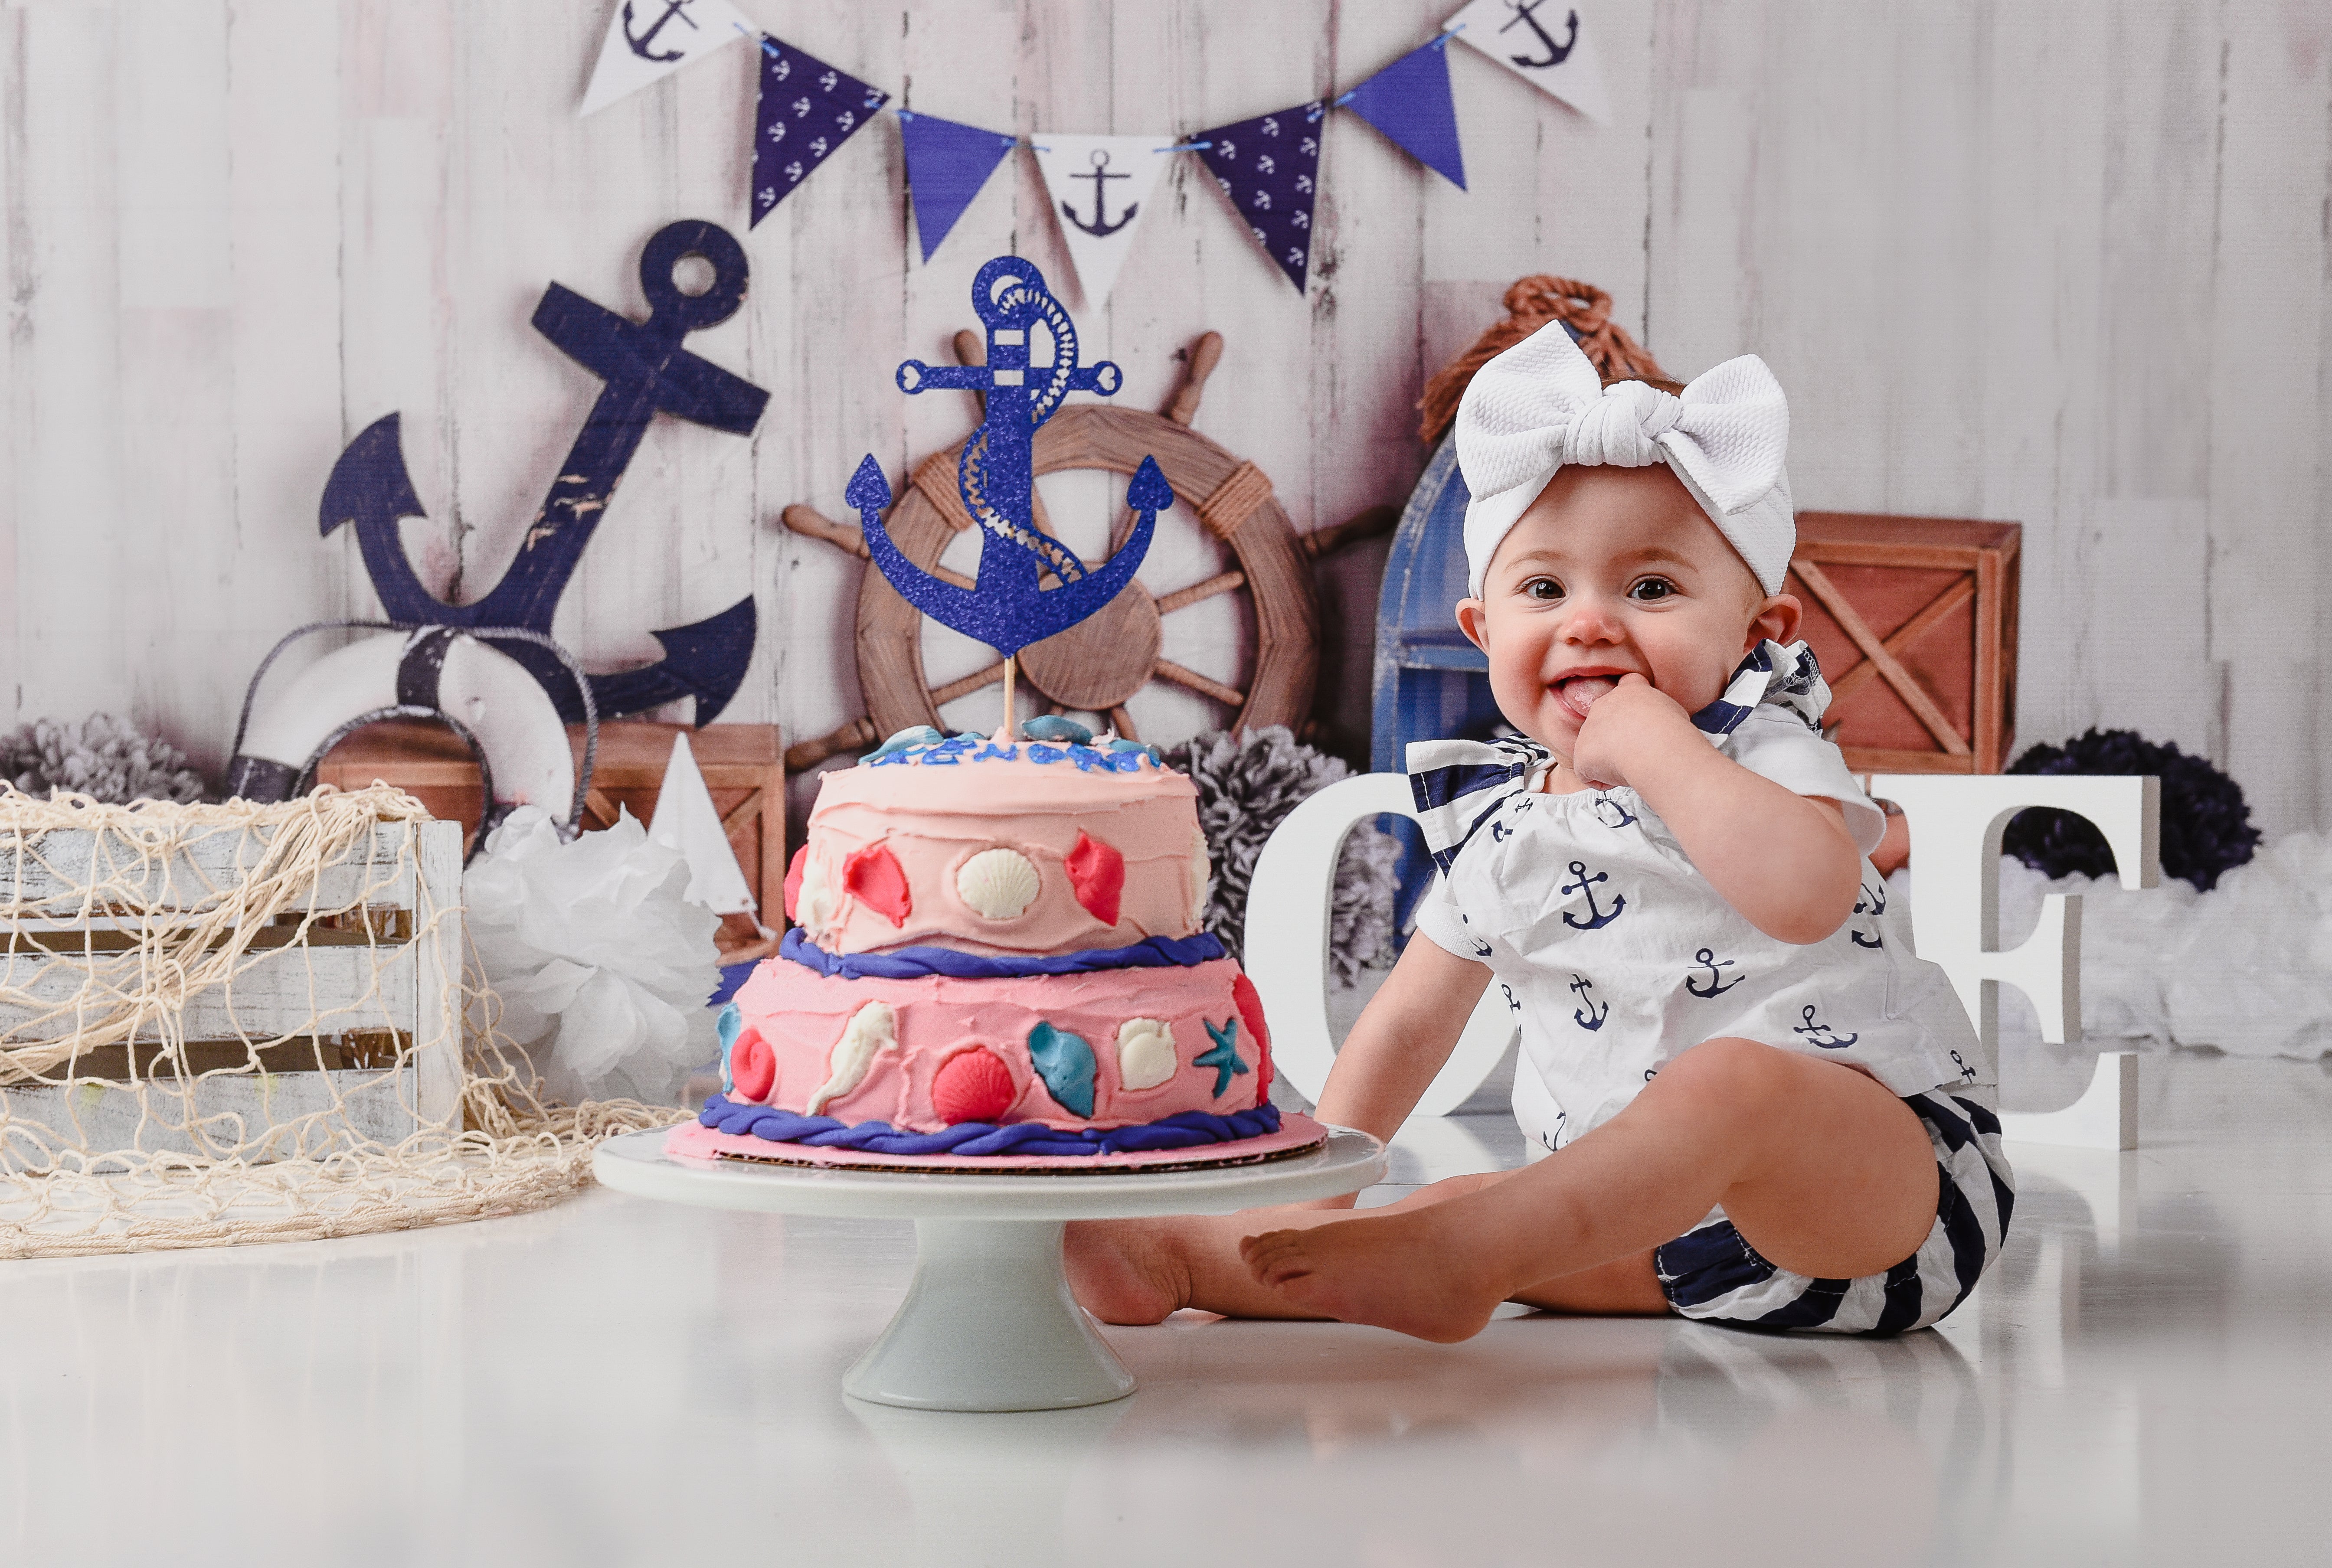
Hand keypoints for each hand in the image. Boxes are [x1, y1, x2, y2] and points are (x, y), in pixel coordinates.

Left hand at [1569, 673, 1693, 788]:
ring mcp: (1588, 729)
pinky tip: (1622, 776)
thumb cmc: (1672, 731)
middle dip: (1616, 738)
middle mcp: (1604, 704)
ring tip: (1634, 764)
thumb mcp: (1673, 711)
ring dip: (1610, 761)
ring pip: (1595, 750)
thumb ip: (1659, 713)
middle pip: (1604, 722)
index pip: (1625, 687)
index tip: (1639, 720)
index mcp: (1630, 690)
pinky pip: (1588, 773)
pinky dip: (1604, 780)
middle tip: (1640, 751)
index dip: (1629, 706)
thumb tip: (1658, 727)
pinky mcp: (1580, 754)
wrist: (1655, 746)